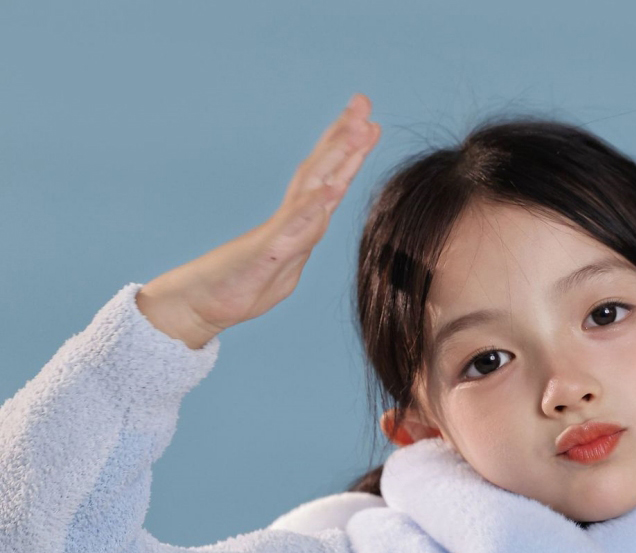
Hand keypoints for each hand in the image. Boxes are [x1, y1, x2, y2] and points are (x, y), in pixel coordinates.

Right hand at [137, 97, 379, 348]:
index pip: (327, 181)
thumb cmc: (238, 288)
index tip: (371, 125)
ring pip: (311, 187)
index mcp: (297, 224)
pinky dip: (313, 206)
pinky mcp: (266, 252)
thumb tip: (321, 222)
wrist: (199, 305)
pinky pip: (293, 226)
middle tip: (364, 100)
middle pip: (320, 170)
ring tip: (358, 127)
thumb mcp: (284, 269)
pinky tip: (331, 187)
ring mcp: (278, 232)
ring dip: (335, 157)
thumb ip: (303, 241)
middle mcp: (289, 219)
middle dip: (344, 136)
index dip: (349, 153)